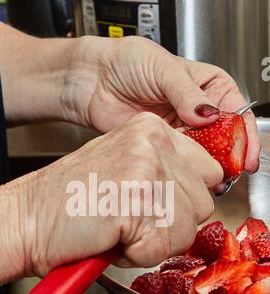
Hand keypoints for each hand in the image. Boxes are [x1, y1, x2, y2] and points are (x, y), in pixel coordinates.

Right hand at [0, 113, 222, 293]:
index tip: (162, 207)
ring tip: (118, 229)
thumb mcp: (126, 169)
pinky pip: (162, 249)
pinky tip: (110, 238)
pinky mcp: (135, 200)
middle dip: (172, 224)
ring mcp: (145, 168)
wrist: (25, 219)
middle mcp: (152, 141)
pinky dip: (137, 256)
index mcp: (151, 130)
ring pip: (187, 229)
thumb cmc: (69, 203)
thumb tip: (204, 190)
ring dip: (154, 242)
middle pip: (202, 203)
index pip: (209, 171)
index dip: (187, 199)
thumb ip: (166, 172)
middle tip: (131, 221)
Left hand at [60, 36, 258, 172]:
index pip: (235, 112)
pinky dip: (187, 170)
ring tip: (214, 181)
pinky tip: (191, 177)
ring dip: (209, 168)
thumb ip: (187, 94)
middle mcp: (197, 109)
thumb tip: (208, 115)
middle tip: (230, 174)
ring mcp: (181, 129)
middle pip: (224, 138)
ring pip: (204, 153)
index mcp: (207, 86)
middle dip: (229, 157)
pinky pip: (181, 160)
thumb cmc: (128, 62)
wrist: (95, 80)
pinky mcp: (164, 144)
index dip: (244, 136)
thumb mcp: (163, 70)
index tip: (246, 156)